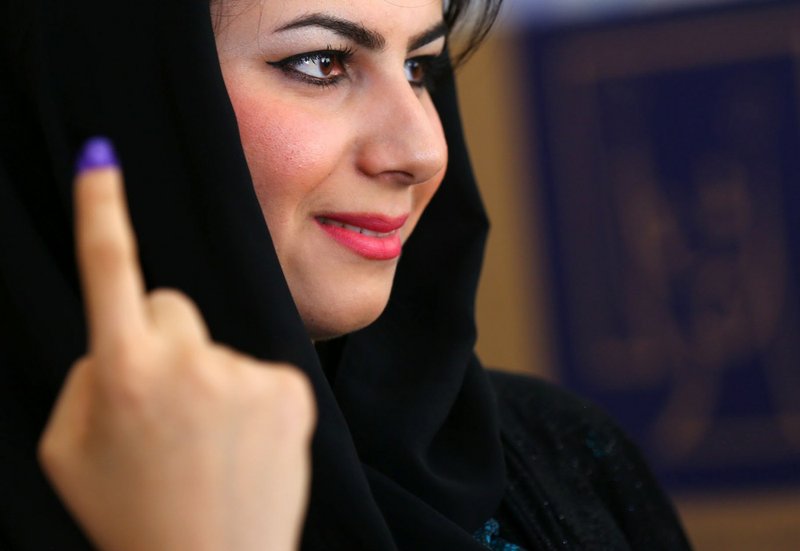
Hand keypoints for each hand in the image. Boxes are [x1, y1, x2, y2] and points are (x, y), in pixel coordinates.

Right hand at [38, 140, 314, 550]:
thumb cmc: (132, 515)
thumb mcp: (71, 451)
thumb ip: (90, 378)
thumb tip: (124, 335)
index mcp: (122, 373)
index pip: (109, 271)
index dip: (101, 210)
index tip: (100, 156)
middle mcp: (187, 363)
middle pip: (170, 307)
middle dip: (162, 343)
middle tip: (168, 411)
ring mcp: (245, 373)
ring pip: (217, 345)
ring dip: (209, 380)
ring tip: (208, 445)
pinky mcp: (291, 388)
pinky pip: (259, 369)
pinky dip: (250, 398)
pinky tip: (244, 445)